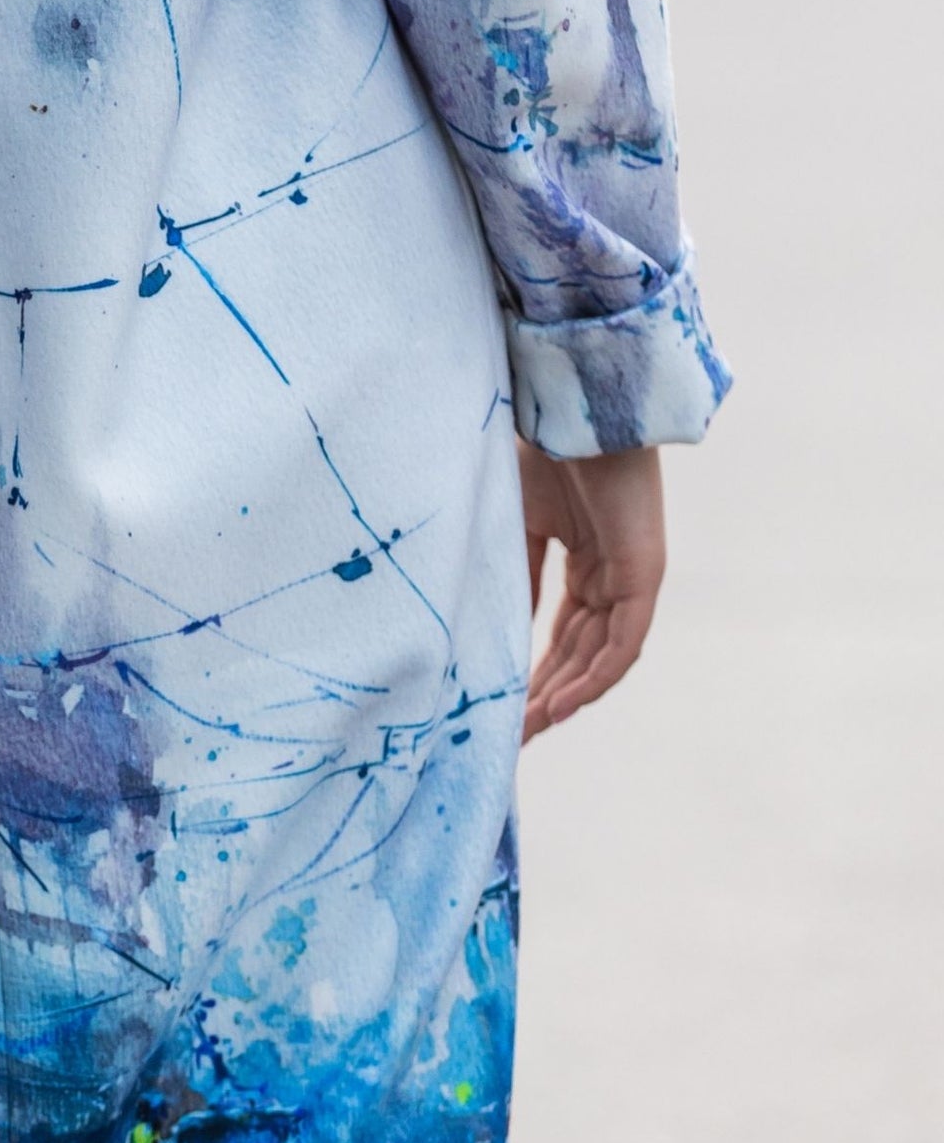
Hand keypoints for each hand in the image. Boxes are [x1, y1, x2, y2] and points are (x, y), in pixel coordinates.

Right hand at [518, 442, 664, 742]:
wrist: (571, 407)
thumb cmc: (541, 449)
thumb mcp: (516, 525)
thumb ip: (515, 580)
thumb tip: (497, 636)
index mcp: (585, 560)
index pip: (562, 634)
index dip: (534, 672)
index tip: (501, 707)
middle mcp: (611, 575)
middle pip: (580, 653)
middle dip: (546, 696)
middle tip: (511, 735)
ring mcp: (631, 576)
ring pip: (601, 657)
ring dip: (566, 696)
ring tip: (527, 729)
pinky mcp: (644, 574)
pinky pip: (623, 644)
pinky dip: (595, 678)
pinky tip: (562, 704)